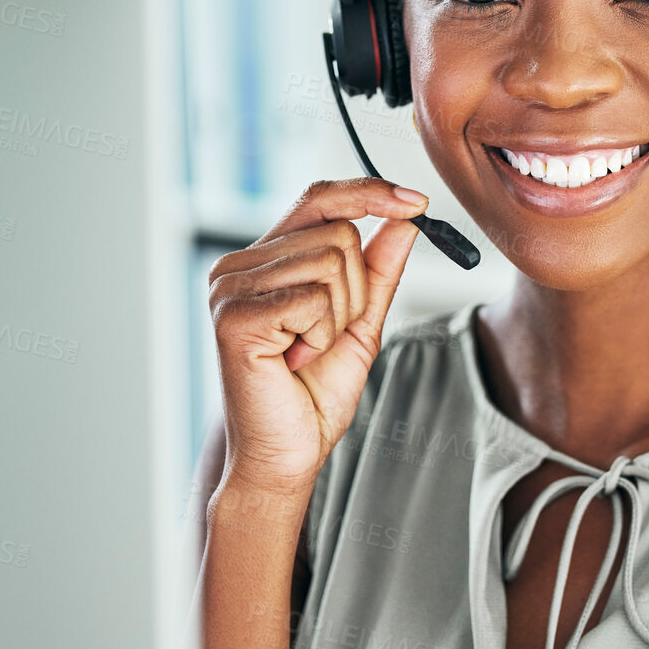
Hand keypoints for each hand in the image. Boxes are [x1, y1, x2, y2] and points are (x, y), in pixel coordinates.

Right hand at [207, 178, 427, 497]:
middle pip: (338, 232)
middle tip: (325, 337)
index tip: (419, 202)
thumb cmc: (311, 396)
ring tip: (307, 350)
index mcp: (263, 259)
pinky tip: (295, 360)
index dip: (369, 192)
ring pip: (332, 261)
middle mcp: (238, 265)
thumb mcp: (359, 324)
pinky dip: (322, 334)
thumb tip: (405, 222)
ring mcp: (230, 287)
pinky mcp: (234, 316)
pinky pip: (314, 298)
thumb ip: (378, 272)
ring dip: (339, 316)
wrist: (284, 456)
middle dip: (356, 291)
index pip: (318, 198)